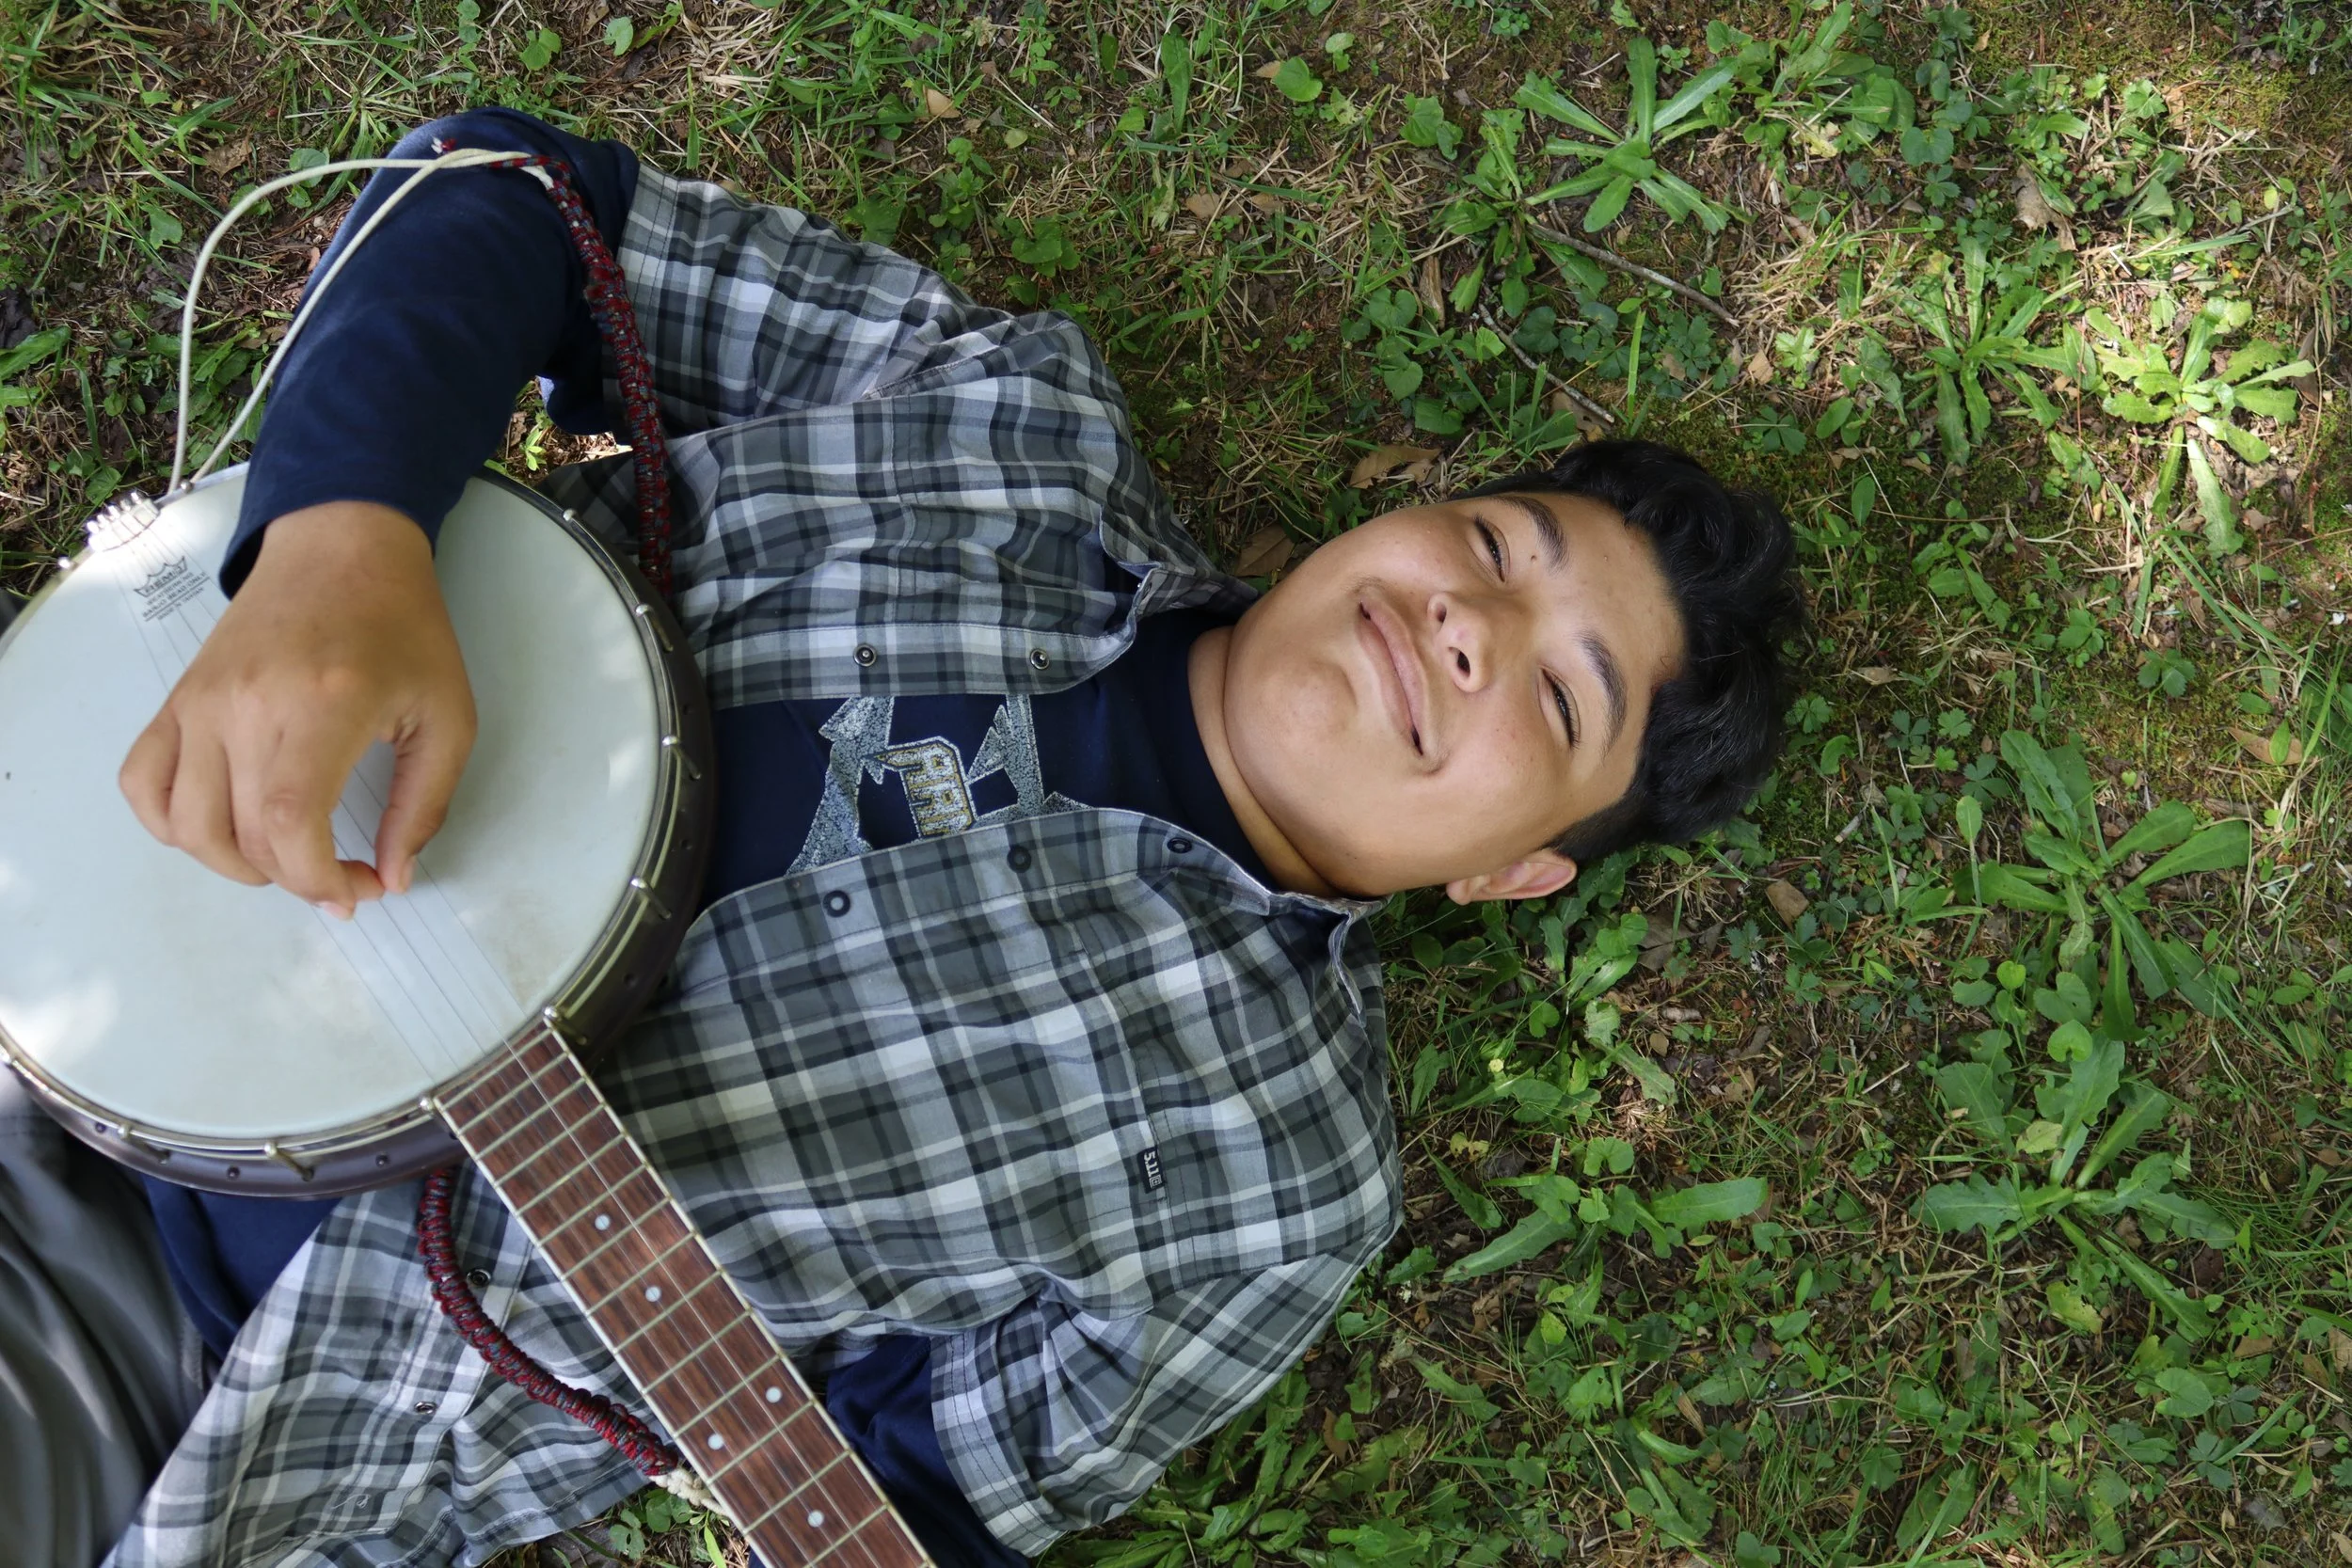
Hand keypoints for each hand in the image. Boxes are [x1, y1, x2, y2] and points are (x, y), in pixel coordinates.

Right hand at [119, 501, 477, 916]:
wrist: (342, 549)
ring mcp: (200, 702)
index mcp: (322, 705)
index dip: (319, 879)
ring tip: (287, 858)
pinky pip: (141, 781)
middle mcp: (247, 705)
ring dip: (234, 865)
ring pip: (184, 823)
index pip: (286, 821)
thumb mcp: (447, 717)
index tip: (360, 890)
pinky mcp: (177, 700)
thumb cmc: (403, 630)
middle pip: (239, 833)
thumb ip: (423, 805)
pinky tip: (222, 829)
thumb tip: (393, 878)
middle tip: (341, 875)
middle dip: (295, 880)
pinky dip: (169, 825)